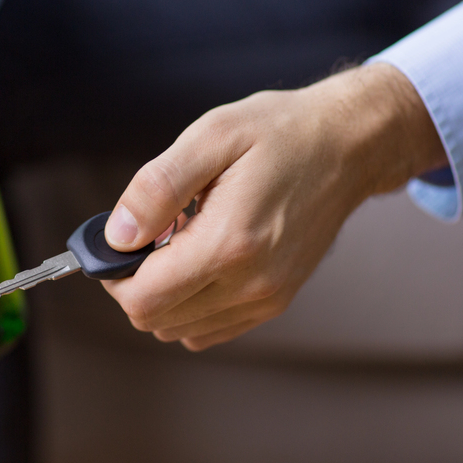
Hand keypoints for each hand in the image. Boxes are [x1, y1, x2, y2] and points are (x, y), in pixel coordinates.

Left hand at [101, 64, 446, 350]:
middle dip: (134, 282)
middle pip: (156, 320)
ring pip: (180, 330)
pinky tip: (200, 258)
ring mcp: (267, 298)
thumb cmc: (281, 132)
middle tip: (148, 233)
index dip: (114, 273)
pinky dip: (190, 304)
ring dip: (163, 294)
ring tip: (179, 241)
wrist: (348, 145)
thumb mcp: (211, 136)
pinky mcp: (276, 300)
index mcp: (230, 243)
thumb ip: (157, 189)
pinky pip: (211, 328)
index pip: (144, 298)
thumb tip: (117, 235)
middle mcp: (252, 283)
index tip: (118, 239)